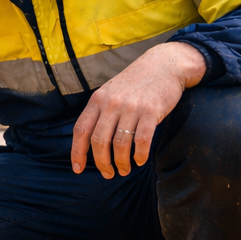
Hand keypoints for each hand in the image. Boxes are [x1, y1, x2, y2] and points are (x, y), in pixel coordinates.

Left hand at [71, 42, 205, 178]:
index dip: (77, 152)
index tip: (78, 169)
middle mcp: (111, 103)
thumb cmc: (134, 83)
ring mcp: (131, 107)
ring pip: (119, 144)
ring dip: (121, 162)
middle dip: (101, 163)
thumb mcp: (110, 92)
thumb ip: (99, 112)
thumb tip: (89, 141)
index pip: (81, 130)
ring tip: (124, 170)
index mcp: (97, 100)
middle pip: (98, 141)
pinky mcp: (151, 111)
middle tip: (108, 174)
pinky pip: (142, 140)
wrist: (163, 65)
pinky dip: (139, 155)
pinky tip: (140, 161)